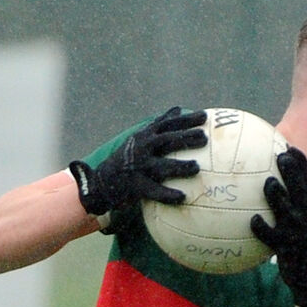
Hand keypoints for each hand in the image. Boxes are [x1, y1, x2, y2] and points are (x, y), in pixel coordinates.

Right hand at [69, 107, 206, 215]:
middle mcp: (142, 148)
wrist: (102, 181)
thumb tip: (179, 109)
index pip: (168, 125)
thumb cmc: (130, 157)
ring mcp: (138, 167)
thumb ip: (160, 124)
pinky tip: (182, 197)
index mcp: (145, 136)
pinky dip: (168, 194)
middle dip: (184, 138)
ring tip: (196, 168)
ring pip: (161, 166)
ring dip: (179, 166)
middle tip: (204, 138)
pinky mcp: (135, 185)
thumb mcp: (142, 137)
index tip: (204, 116)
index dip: (186, 120)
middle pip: (166, 141)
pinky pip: (154, 191)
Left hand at [250, 147, 306, 306]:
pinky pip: (271, 237)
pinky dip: (262, 229)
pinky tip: (252, 221)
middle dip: (293, 172)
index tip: (291, 148)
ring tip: (269, 182)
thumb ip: (293, 201)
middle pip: (301, 190)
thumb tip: (270, 178)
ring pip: (287, 211)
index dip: (301, 164)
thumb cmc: (302, 242)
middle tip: (281, 156)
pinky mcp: (286, 248)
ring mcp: (297, 232)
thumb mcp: (306, 220)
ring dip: (278, 196)